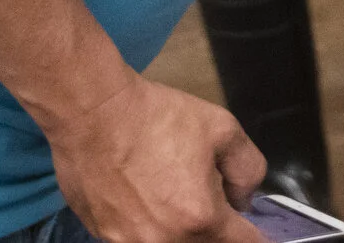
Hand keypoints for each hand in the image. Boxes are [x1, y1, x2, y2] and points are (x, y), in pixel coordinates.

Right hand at [46, 74, 266, 242]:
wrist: (92, 113)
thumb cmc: (158, 117)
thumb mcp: (223, 129)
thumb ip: (248, 171)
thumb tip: (242, 200)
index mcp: (201, 219)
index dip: (251, 233)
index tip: (244, 219)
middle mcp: (165, 242)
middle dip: (212, 227)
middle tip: (202, 194)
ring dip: (178, 228)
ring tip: (166, 192)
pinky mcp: (103, 237)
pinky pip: (137, 240)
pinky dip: (146, 226)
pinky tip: (139, 194)